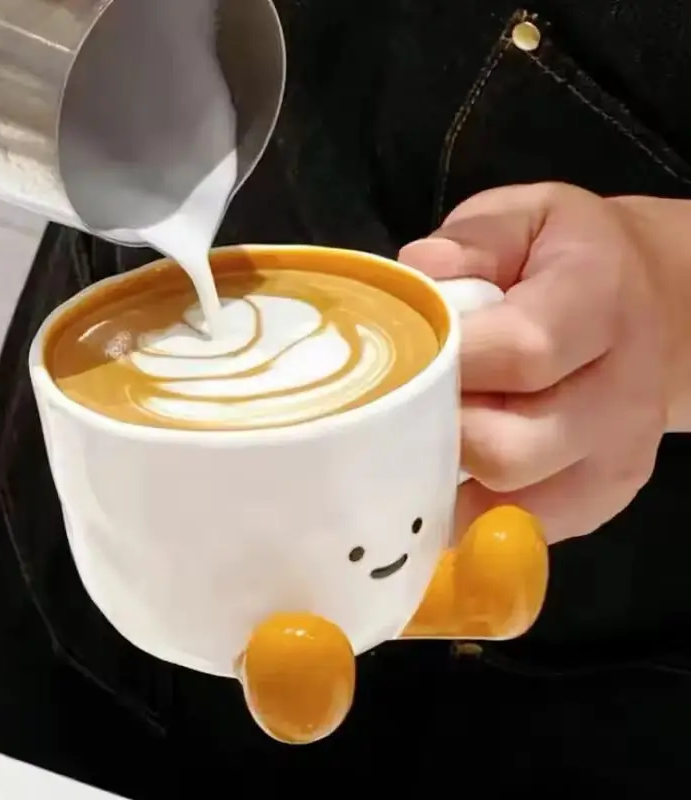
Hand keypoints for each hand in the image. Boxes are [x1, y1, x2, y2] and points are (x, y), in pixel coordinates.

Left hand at [399, 182, 669, 544]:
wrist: (658, 311)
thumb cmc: (571, 260)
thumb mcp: (526, 217)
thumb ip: (470, 241)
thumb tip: (418, 278)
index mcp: (601, 302)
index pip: (522, 351)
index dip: (447, 363)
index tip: (402, 357)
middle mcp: (621, 393)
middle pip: (507, 447)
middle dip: (435, 430)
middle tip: (405, 402)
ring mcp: (617, 458)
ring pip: (507, 502)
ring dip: (446, 475)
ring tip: (425, 433)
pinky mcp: (603, 500)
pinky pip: (518, 529)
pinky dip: (470, 510)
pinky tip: (452, 469)